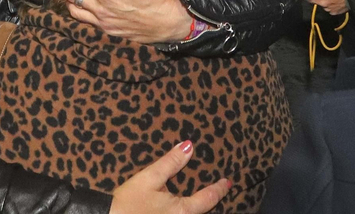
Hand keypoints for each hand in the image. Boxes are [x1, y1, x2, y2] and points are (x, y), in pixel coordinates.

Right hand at [109, 141, 230, 213]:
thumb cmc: (126, 203)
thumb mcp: (149, 178)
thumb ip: (170, 162)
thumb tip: (189, 146)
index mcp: (182, 210)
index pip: (208, 198)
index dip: (219, 189)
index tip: (228, 182)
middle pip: (202, 211)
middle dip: (211, 199)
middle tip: (219, 189)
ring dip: (198, 206)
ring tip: (203, 196)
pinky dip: (187, 210)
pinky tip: (180, 205)